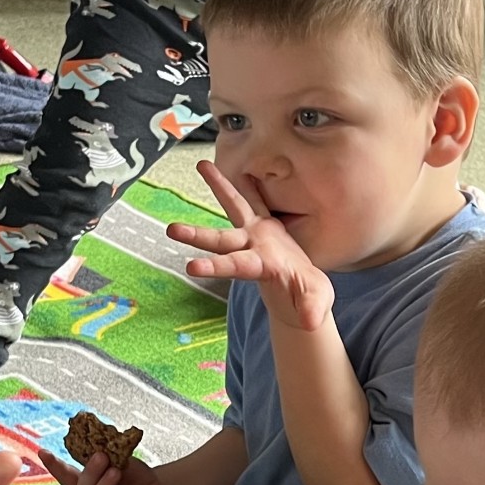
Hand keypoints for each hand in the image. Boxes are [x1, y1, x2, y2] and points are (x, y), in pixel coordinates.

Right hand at [37, 444, 179, 484]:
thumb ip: (108, 456)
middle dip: (89, 472)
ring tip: (115, 472)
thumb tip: (93, 444)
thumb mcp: (124, 462)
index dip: (55, 466)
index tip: (43, 452)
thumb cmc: (141, 480)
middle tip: (101, 457)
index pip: (68, 475)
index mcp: (88, 484)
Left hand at [167, 160, 333, 332]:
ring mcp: (256, 236)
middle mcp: (251, 249)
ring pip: (235, 207)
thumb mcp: (314, 305)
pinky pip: (258, 199)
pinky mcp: (267, 226)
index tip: (190, 267)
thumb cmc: (307, 300)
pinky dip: (251, 185)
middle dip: (196, 235)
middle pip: (220, 240)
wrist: (301, 294)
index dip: (214, 266)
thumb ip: (311, 309)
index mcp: (259, 267)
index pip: (233, 266)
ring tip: (202, 164)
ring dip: (220, 186)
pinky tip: (240, 163)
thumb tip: (312, 321)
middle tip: (170, 230)